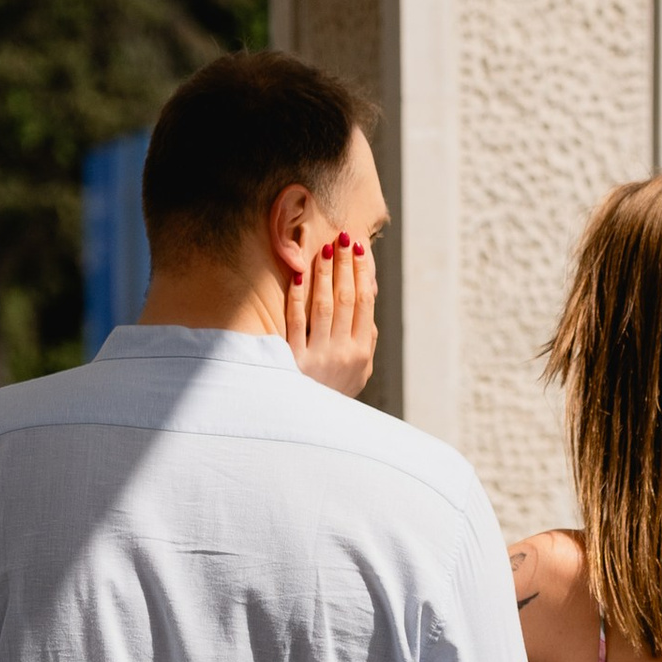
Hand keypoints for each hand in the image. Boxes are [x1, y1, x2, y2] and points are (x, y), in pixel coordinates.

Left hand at [284, 233, 377, 396]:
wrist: (308, 424)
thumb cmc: (332, 392)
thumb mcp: (358, 372)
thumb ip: (366, 339)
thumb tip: (369, 301)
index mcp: (361, 353)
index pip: (364, 303)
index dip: (362, 273)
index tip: (359, 248)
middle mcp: (343, 353)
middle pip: (346, 299)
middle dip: (345, 265)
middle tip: (343, 237)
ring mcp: (318, 356)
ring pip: (324, 306)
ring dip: (325, 274)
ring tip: (324, 249)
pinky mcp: (293, 360)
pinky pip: (296, 322)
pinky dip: (298, 297)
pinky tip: (298, 276)